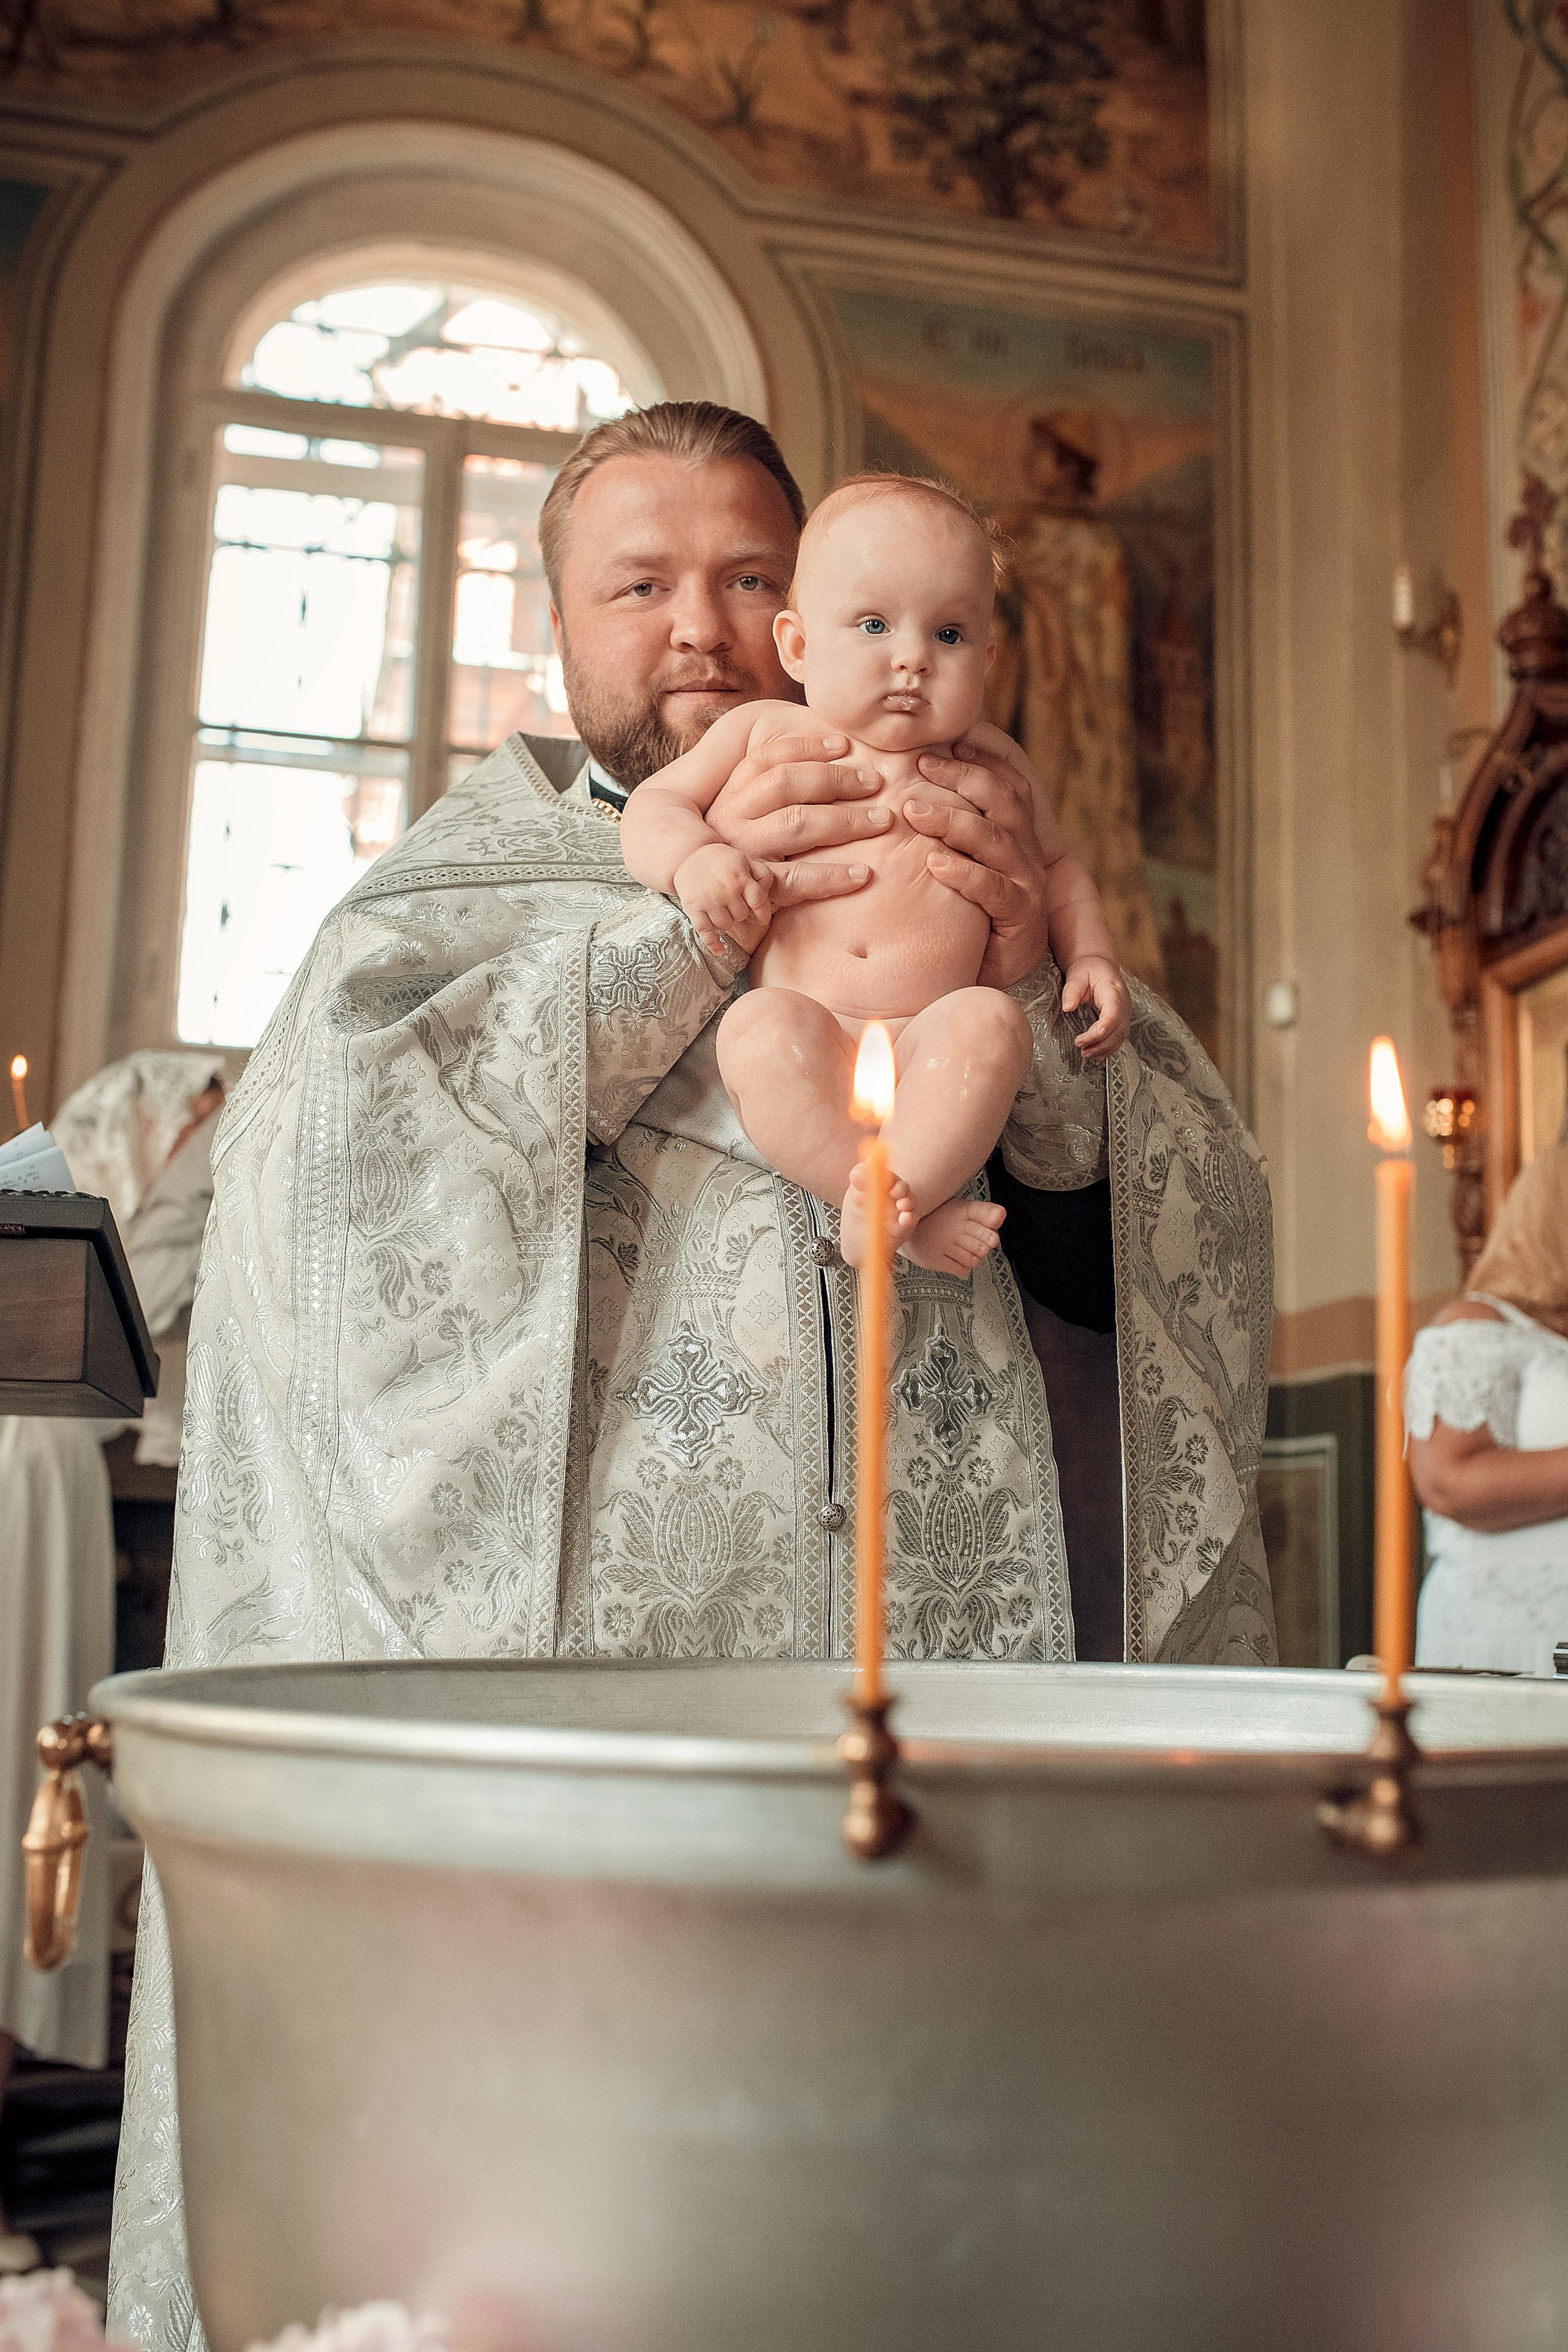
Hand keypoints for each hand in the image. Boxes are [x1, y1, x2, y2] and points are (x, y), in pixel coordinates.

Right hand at [672, 843, 772, 958]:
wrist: (687, 856)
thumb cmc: (722, 860)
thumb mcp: (744, 859)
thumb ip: (762, 873)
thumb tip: (767, 892)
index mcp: (740, 878)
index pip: (758, 902)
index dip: (762, 913)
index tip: (762, 919)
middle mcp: (725, 890)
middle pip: (741, 916)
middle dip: (740, 912)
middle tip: (733, 903)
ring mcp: (708, 900)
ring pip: (726, 925)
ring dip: (726, 921)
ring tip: (721, 909)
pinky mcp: (693, 908)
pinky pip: (705, 931)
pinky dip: (713, 944)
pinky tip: (720, 951)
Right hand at [707, 730, 884, 911]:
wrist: (715, 916)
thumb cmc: (746, 860)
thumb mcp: (749, 821)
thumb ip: (775, 796)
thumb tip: (828, 763)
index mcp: (732, 795)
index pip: (768, 759)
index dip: (806, 747)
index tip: (845, 745)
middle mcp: (731, 819)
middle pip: (786, 783)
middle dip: (836, 779)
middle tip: (876, 782)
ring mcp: (742, 854)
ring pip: (795, 823)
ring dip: (846, 820)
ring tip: (883, 820)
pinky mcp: (755, 890)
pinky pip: (797, 879)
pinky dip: (832, 876)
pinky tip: (863, 874)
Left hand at [899, 723, 1051, 987]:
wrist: (991, 972)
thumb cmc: (964, 913)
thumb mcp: (953, 864)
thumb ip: (939, 828)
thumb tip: (898, 788)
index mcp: (1012, 831)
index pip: (1004, 781)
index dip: (978, 757)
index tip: (941, 741)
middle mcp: (1024, 850)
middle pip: (1001, 799)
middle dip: (961, 777)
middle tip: (919, 763)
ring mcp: (1026, 882)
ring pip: (994, 838)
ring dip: (953, 820)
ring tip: (913, 810)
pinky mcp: (1021, 916)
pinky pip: (993, 888)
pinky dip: (963, 873)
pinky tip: (934, 863)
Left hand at [1062, 956, 1130, 1060]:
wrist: (1100, 967)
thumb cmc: (1088, 970)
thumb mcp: (1077, 974)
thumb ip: (1072, 990)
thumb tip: (1067, 1007)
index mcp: (1113, 991)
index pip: (1113, 1012)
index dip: (1103, 1027)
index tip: (1087, 1037)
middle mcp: (1124, 1003)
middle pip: (1117, 1028)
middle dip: (1099, 1042)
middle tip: (1080, 1048)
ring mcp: (1125, 1013)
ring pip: (1120, 1036)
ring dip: (1104, 1048)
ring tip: (1085, 1054)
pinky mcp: (1121, 1020)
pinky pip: (1119, 1038)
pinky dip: (1109, 1048)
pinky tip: (1096, 1055)